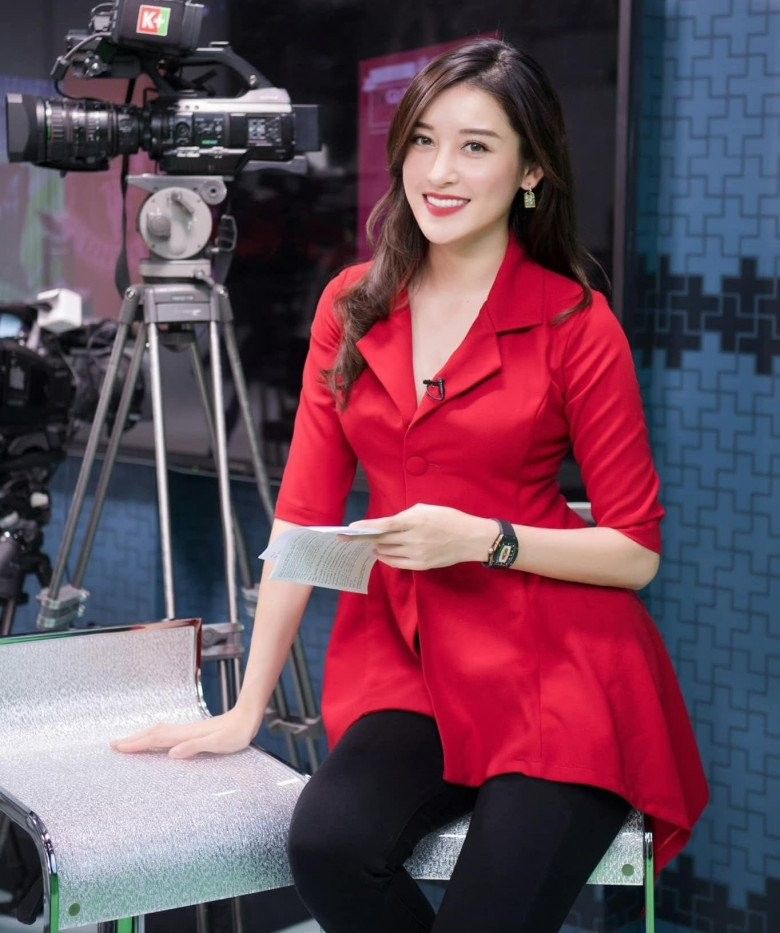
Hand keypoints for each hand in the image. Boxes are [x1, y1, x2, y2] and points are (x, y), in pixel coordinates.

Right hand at [110, 707, 255, 759]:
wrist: (247, 718)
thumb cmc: (235, 733)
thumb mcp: (218, 743)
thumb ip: (196, 746)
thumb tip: (172, 752)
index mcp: (186, 735)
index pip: (157, 738)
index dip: (137, 743)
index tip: (118, 747)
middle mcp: (184, 731)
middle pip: (154, 733)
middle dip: (134, 739)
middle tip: (114, 745)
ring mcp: (188, 730)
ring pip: (159, 733)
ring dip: (142, 737)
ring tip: (128, 743)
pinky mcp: (193, 732)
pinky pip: (167, 735)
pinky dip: (155, 737)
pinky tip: (155, 740)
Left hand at [346, 503, 494, 569]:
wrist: (470, 539)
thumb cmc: (448, 519)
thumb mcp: (426, 509)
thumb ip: (405, 516)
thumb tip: (387, 525)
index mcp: (415, 520)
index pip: (384, 524)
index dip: (365, 527)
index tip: (351, 527)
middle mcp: (414, 538)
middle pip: (382, 540)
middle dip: (368, 538)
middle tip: (356, 536)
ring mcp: (417, 554)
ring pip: (387, 552)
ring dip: (377, 547)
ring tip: (370, 544)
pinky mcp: (421, 565)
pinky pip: (396, 563)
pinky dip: (386, 558)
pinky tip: (381, 553)